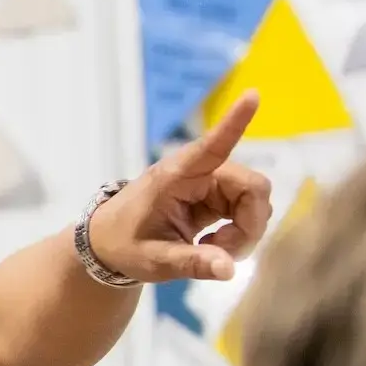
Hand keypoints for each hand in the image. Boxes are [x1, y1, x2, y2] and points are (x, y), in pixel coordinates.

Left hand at [92, 90, 274, 282]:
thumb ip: (191, 263)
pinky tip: (216, 246)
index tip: (252, 94)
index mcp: (174, 177)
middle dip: (251, 223)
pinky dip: (241, 233)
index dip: (234, 123)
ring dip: (245, 231)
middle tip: (225, 253)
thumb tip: (229, 270)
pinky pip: (248, 211)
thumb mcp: (154, 261)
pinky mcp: (217, 197)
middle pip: (253, 187)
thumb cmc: (124, 245)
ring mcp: (210, 184)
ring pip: (255, 201)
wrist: (110, 244)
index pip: (210, 146)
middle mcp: (197, 173)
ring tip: (213, 251)